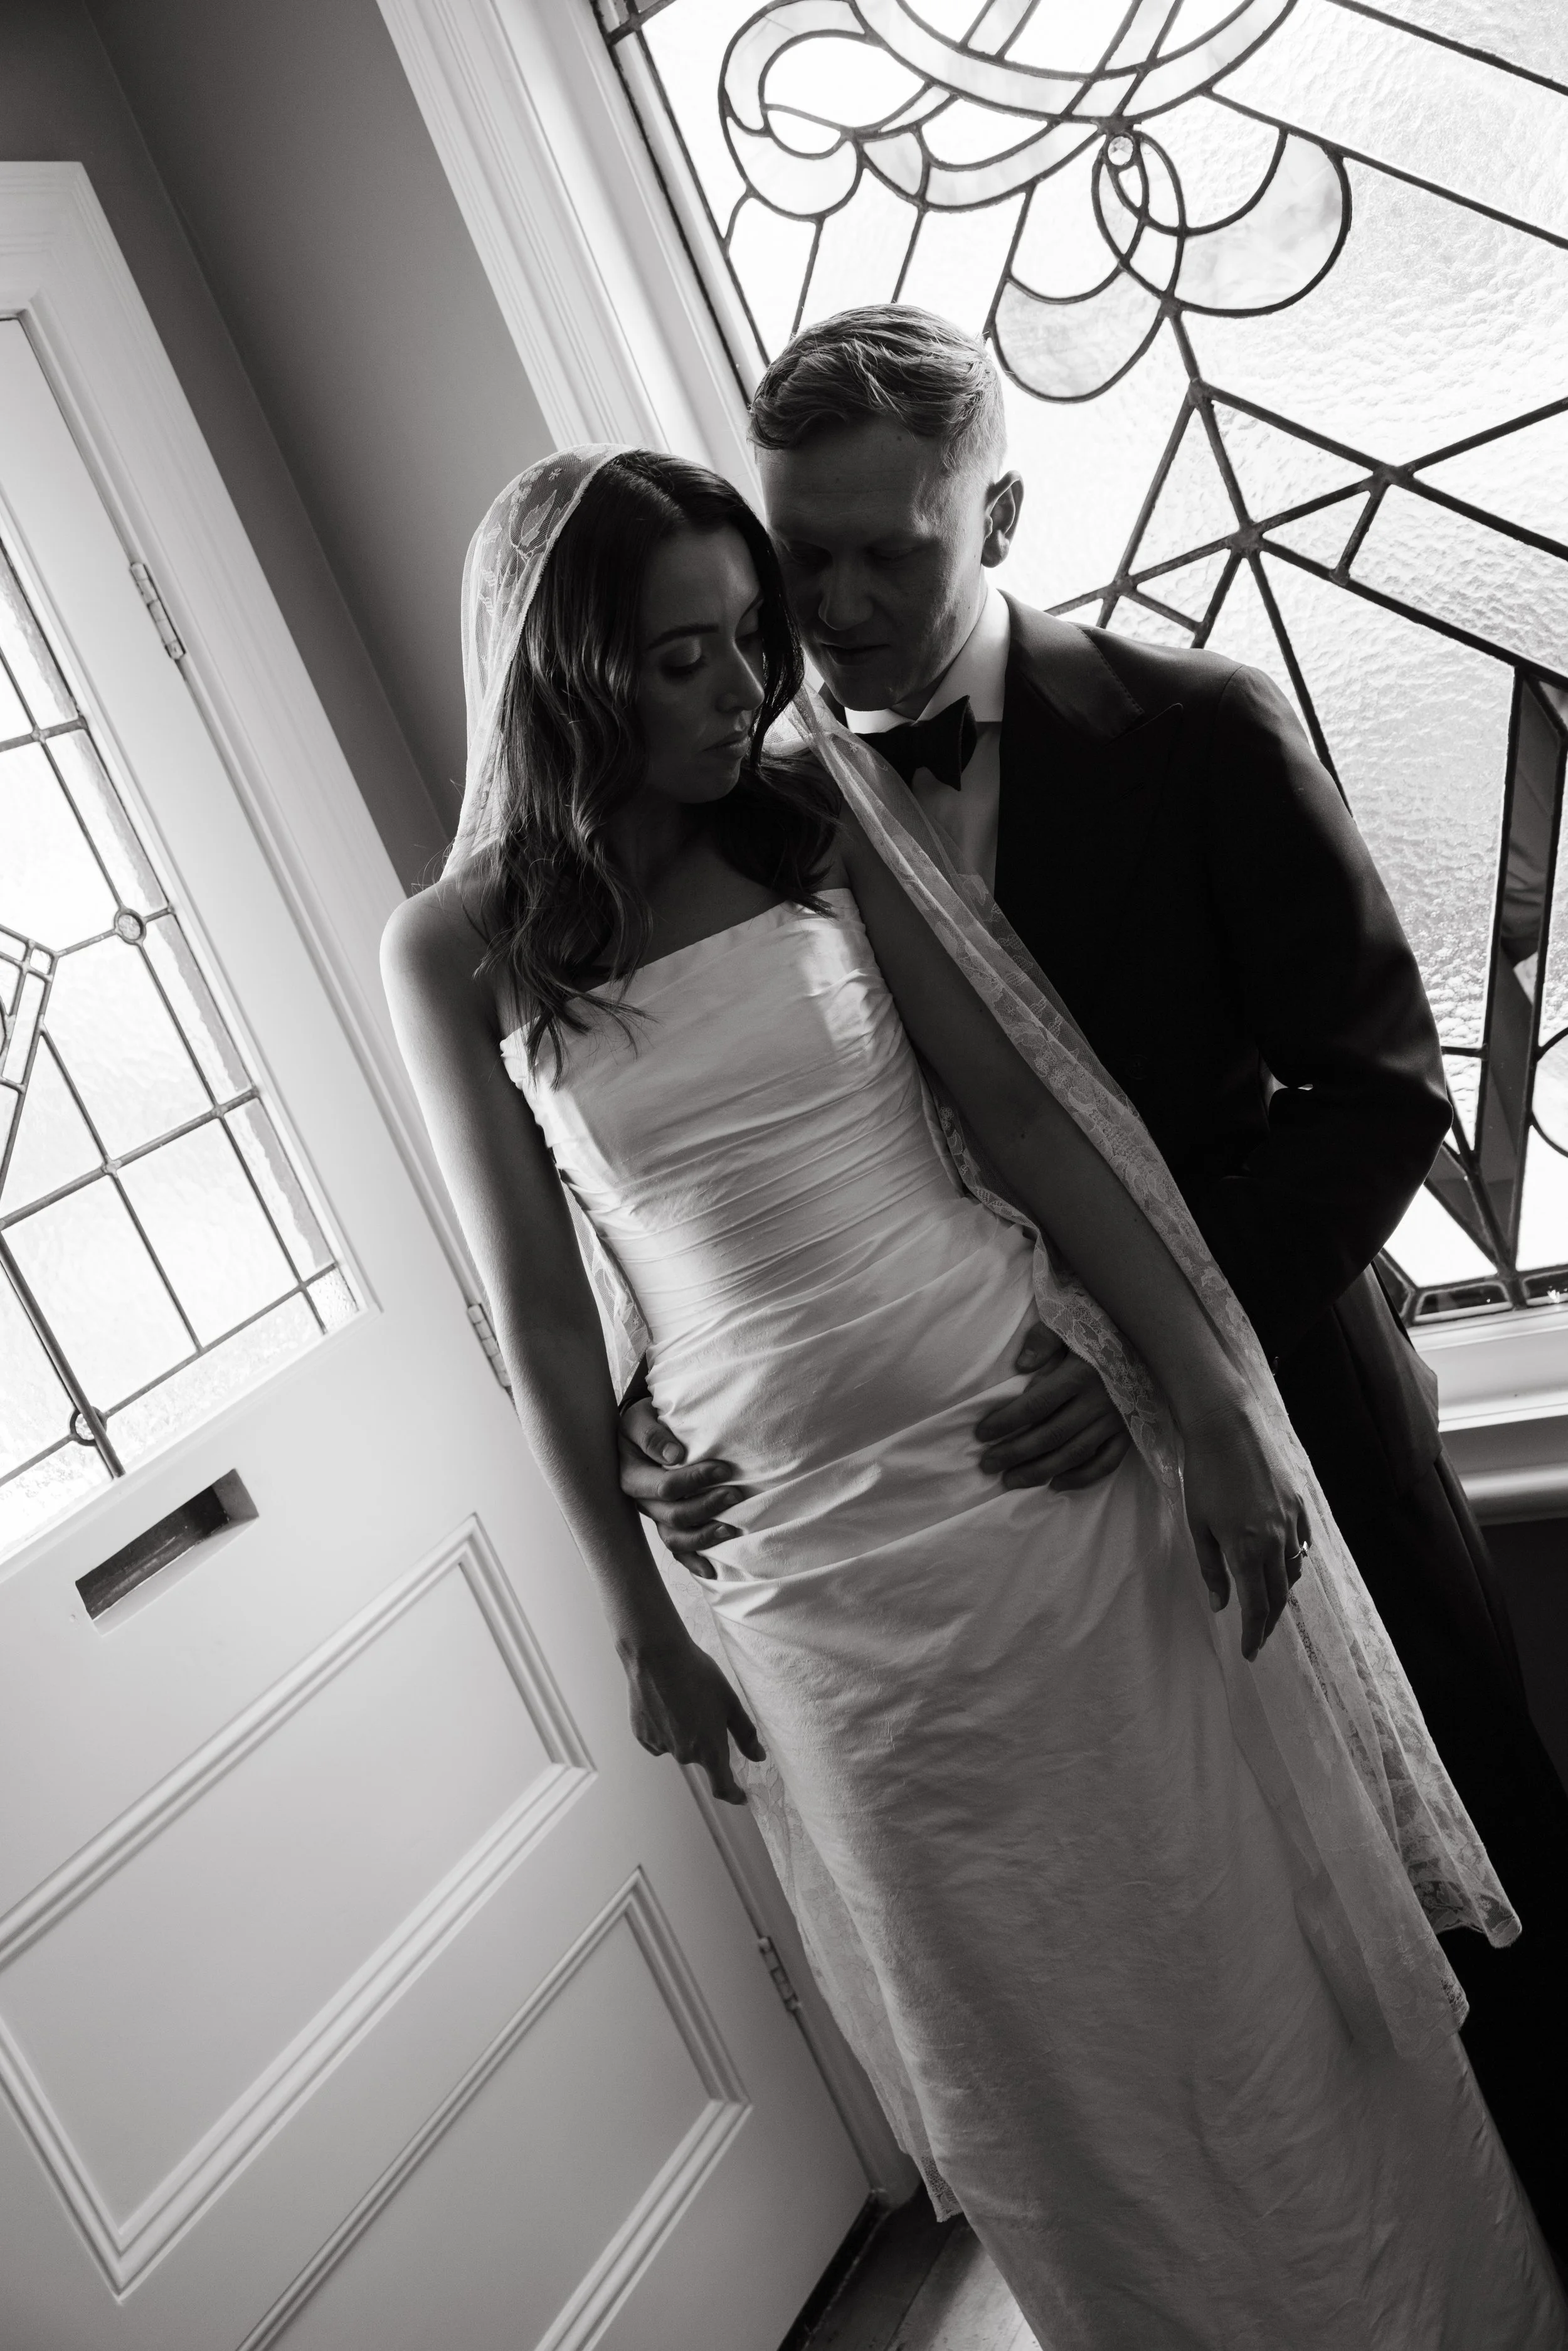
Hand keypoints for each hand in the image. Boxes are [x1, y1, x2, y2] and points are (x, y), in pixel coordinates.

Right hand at [618, 1397, 743, 1578]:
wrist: (639, 1429)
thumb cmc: (643, 1420)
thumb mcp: (640, 1418)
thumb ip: (652, 1435)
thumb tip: (674, 1456)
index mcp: (631, 1475)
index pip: (665, 1487)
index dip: (697, 1481)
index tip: (725, 1469)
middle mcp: (640, 1501)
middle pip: (673, 1516)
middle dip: (708, 1507)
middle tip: (735, 1495)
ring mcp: (653, 1515)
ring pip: (675, 1538)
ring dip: (704, 1536)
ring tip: (731, 1529)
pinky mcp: (664, 1522)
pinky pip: (675, 1549)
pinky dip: (693, 1561)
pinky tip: (711, 1569)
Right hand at [622, 1628, 765, 1804]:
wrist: (657, 1656)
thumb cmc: (698, 1675)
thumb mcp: (731, 1702)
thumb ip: (745, 1735)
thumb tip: (758, 1757)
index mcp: (709, 1749)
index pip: (722, 1787)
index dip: (734, 1795)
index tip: (741, 1796)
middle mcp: (684, 1754)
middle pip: (701, 1758)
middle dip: (707, 1741)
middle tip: (706, 1709)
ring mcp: (660, 1745)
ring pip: (679, 1746)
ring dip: (685, 1732)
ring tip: (684, 1700)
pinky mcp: (642, 1735)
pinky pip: (659, 1739)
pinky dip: (665, 1727)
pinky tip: (665, 1703)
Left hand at [975, 1323, 1132, 1489]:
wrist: (1146, 1338)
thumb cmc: (1098, 1330)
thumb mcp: (1068, 1324)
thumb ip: (1043, 1340)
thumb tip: (1020, 1365)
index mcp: (1080, 1374)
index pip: (1036, 1404)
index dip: (1007, 1422)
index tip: (982, 1434)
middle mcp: (1099, 1401)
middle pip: (1051, 1435)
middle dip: (1016, 1453)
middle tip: (988, 1465)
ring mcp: (1116, 1420)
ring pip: (1075, 1454)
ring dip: (1041, 1471)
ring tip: (1011, 1480)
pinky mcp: (1129, 1432)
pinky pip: (1107, 1462)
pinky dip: (1082, 1478)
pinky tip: (1056, 1484)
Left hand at [1180, 1399, 1311, 1661]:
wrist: (1226, 1427)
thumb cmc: (1203, 1475)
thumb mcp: (1198, 1526)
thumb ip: (1211, 1568)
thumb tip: (1220, 1604)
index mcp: (1246, 1549)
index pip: (1256, 1606)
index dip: (1253, 1634)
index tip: (1249, 1653)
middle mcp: (1276, 1540)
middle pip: (1279, 1594)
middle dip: (1268, 1620)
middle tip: (1257, 1636)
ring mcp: (1292, 1521)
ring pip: (1294, 1570)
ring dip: (1281, 1591)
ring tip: (1267, 1602)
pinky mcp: (1300, 1504)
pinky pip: (1304, 1544)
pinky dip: (1296, 1560)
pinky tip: (1285, 1564)